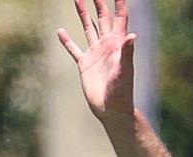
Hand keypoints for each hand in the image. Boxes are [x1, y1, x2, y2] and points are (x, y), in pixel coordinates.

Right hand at [57, 0, 136, 123]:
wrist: (112, 110)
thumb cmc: (122, 93)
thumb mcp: (124, 71)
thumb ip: (127, 53)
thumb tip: (132, 35)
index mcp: (118, 45)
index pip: (119, 19)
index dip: (119, 4)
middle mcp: (107, 46)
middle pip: (103, 18)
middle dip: (100, 2)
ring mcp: (95, 54)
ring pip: (88, 28)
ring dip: (83, 14)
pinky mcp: (84, 64)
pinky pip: (73, 49)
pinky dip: (67, 41)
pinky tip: (60, 32)